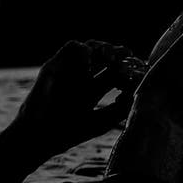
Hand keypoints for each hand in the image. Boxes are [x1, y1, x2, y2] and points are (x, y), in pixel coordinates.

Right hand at [8, 39, 142, 159]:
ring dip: (104, 48)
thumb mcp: (103, 120)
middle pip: (104, 59)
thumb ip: (121, 108)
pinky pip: (72, 47)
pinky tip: (93, 61)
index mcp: (92, 92)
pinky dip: (86, 49)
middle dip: (120, 56)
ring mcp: (68, 71)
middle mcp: (81, 79)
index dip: (128, 71)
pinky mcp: (55, 65)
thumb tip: (138, 91)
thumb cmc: (70, 132)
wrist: (42, 135)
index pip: (114, 74)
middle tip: (130, 60)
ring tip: (113, 58)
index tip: (140, 72)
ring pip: (90, 48)